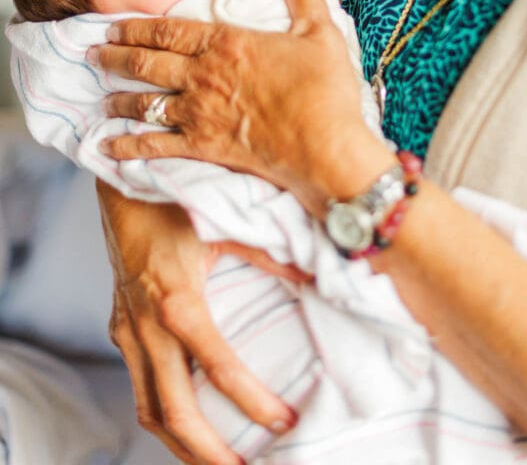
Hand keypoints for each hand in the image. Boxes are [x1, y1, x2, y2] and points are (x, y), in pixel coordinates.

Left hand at [94, 0, 394, 215]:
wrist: (324, 147)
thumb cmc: (324, 90)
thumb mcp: (320, 33)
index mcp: (226, 43)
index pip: (168, 29)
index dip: (136, 27)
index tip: (113, 25)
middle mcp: (203, 75)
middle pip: (146, 62)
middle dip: (115, 56)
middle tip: (92, 53)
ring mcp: (199, 113)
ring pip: (145, 102)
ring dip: (118, 98)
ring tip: (99, 97)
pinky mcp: (203, 147)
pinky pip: (155, 146)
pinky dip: (128, 146)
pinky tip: (109, 148)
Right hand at [97, 181, 301, 464]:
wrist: (119, 178)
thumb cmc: (175, 193)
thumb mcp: (224, 221)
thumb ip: (270, 253)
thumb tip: (318, 276)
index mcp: (176, 300)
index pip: (219, 368)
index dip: (253, 402)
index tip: (285, 422)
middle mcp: (146, 324)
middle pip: (173, 411)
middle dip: (209, 451)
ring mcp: (127, 329)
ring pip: (149, 407)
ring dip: (183, 443)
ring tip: (220, 462)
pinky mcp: (121, 326)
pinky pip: (140, 384)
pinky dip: (165, 411)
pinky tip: (192, 419)